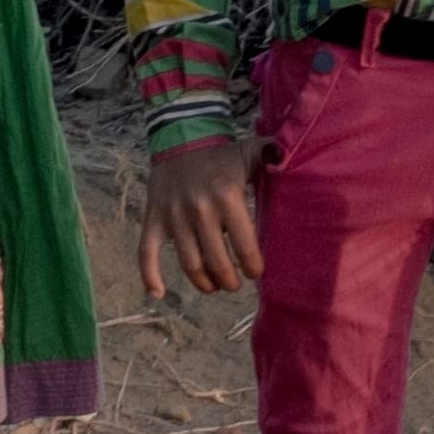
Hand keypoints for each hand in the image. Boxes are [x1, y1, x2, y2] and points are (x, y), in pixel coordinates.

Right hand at [139, 136, 265, 296]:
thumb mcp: (249, 152)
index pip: (245, 247)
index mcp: (227, 197)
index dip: (253, 267)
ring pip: (189, 264)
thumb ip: (272, 154)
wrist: (180, 139)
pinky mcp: (153, 219)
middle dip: (229, 281)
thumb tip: (288, 156)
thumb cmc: (221, 155)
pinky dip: (149, 276)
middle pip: (216, 262)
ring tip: (214, 286)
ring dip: (204, 283)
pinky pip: (146, 253)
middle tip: (235, 283)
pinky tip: (157, 294)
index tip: (256, 272)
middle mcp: (199, 209)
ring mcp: (174, 217)